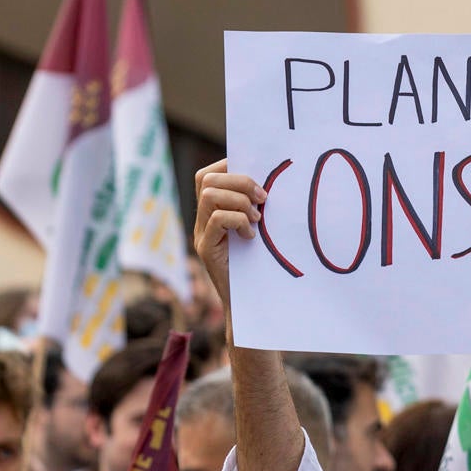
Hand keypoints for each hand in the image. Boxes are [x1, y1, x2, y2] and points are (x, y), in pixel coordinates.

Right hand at [193, 159, 266, 321]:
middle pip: (207, 180)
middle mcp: (202, 220)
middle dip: (239, 181)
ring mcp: (201, 234)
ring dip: (239, 201)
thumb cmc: (259, 264)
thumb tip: (270, 183)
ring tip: (257, 219)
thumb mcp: (258, 229)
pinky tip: (251, 236)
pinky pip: (216, 219)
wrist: (250, 303)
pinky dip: (238, 221)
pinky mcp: (206, 249)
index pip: (208, 175)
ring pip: (209, 195)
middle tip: (263, 198)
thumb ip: (255, 207)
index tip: (257, 177)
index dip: (230, 167)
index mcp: (212, 211)